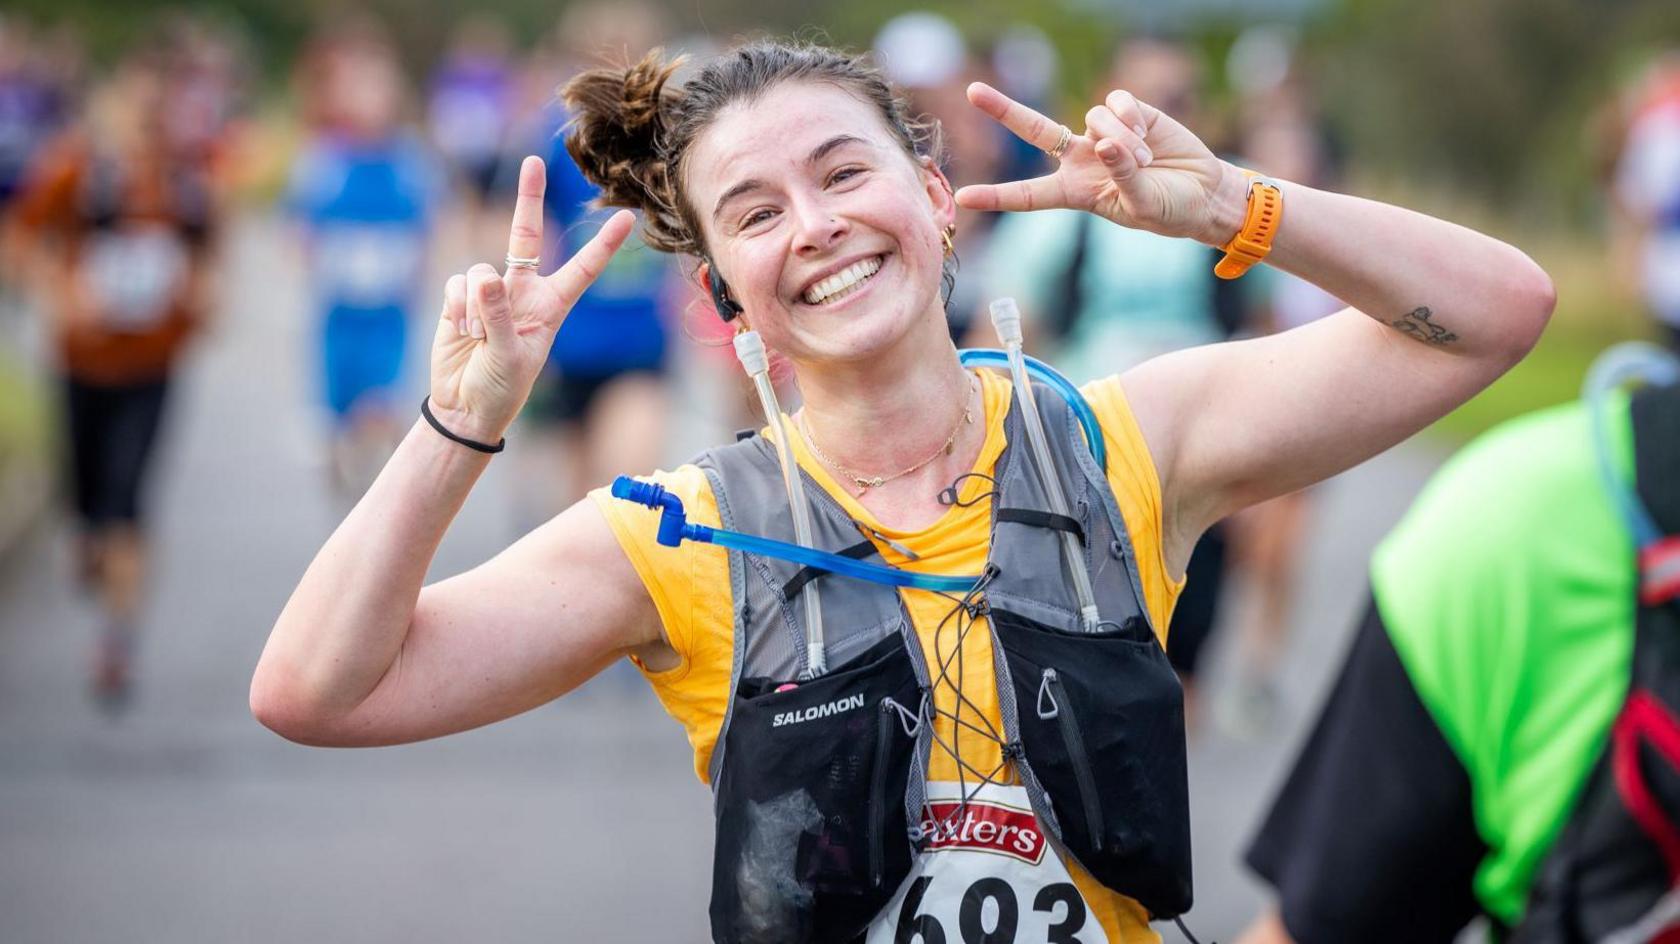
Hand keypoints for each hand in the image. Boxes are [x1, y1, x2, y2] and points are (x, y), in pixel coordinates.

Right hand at [429, 156, 632, 441]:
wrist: (464, 406)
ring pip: (480, 271)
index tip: (626, 219)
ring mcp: (491, 292)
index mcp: (552, 307)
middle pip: (526, 235)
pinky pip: (458, 284)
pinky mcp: (460, 298)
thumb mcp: (510, 357)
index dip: (602, 245)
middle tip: (533, 161)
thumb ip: (499, 317)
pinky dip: (458, 307)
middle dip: (528, 198)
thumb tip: (486, 278)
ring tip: (478, 338)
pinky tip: (462, 332)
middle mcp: (524, 292)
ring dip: (475, 305)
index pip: (582, 270)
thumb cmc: (500, 389)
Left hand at [955, 82, 1241, 244]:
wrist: (1203, 192)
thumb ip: (1121, 177)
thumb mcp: (1143, 206)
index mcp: (1075, 192)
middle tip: (972, 92)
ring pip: (1092, 118)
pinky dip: (1130, 116)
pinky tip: (1146, 132)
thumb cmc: (1168, 210)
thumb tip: (1105, 142)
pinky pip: (1115, 102)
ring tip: (1144, 160)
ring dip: (1120, 138)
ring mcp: (1101, 133)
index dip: (997, 196)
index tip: (963, 197)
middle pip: (1034, 131)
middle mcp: (1081, 159)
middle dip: (1004, 110)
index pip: (1029, 195)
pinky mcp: (1127, 112)